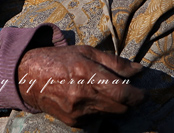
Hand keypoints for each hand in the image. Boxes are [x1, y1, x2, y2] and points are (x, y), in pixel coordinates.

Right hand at [17, 45, 144, 126]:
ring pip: (111, 114)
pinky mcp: (73, 122)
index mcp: (87, 73)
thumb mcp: (86, 51)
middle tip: (130, 92)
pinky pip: (97, 119)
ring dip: (116, 106)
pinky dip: (101, 111)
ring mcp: (77, 111)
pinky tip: (92, 99)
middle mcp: (83, 95)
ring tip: (108, 93)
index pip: (122, 93)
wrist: (29, 77)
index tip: (144, 93)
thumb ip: (114, 62)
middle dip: (130, 102)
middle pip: (120, 107)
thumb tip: (138, 70)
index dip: (138, 96)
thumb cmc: (59, 60)